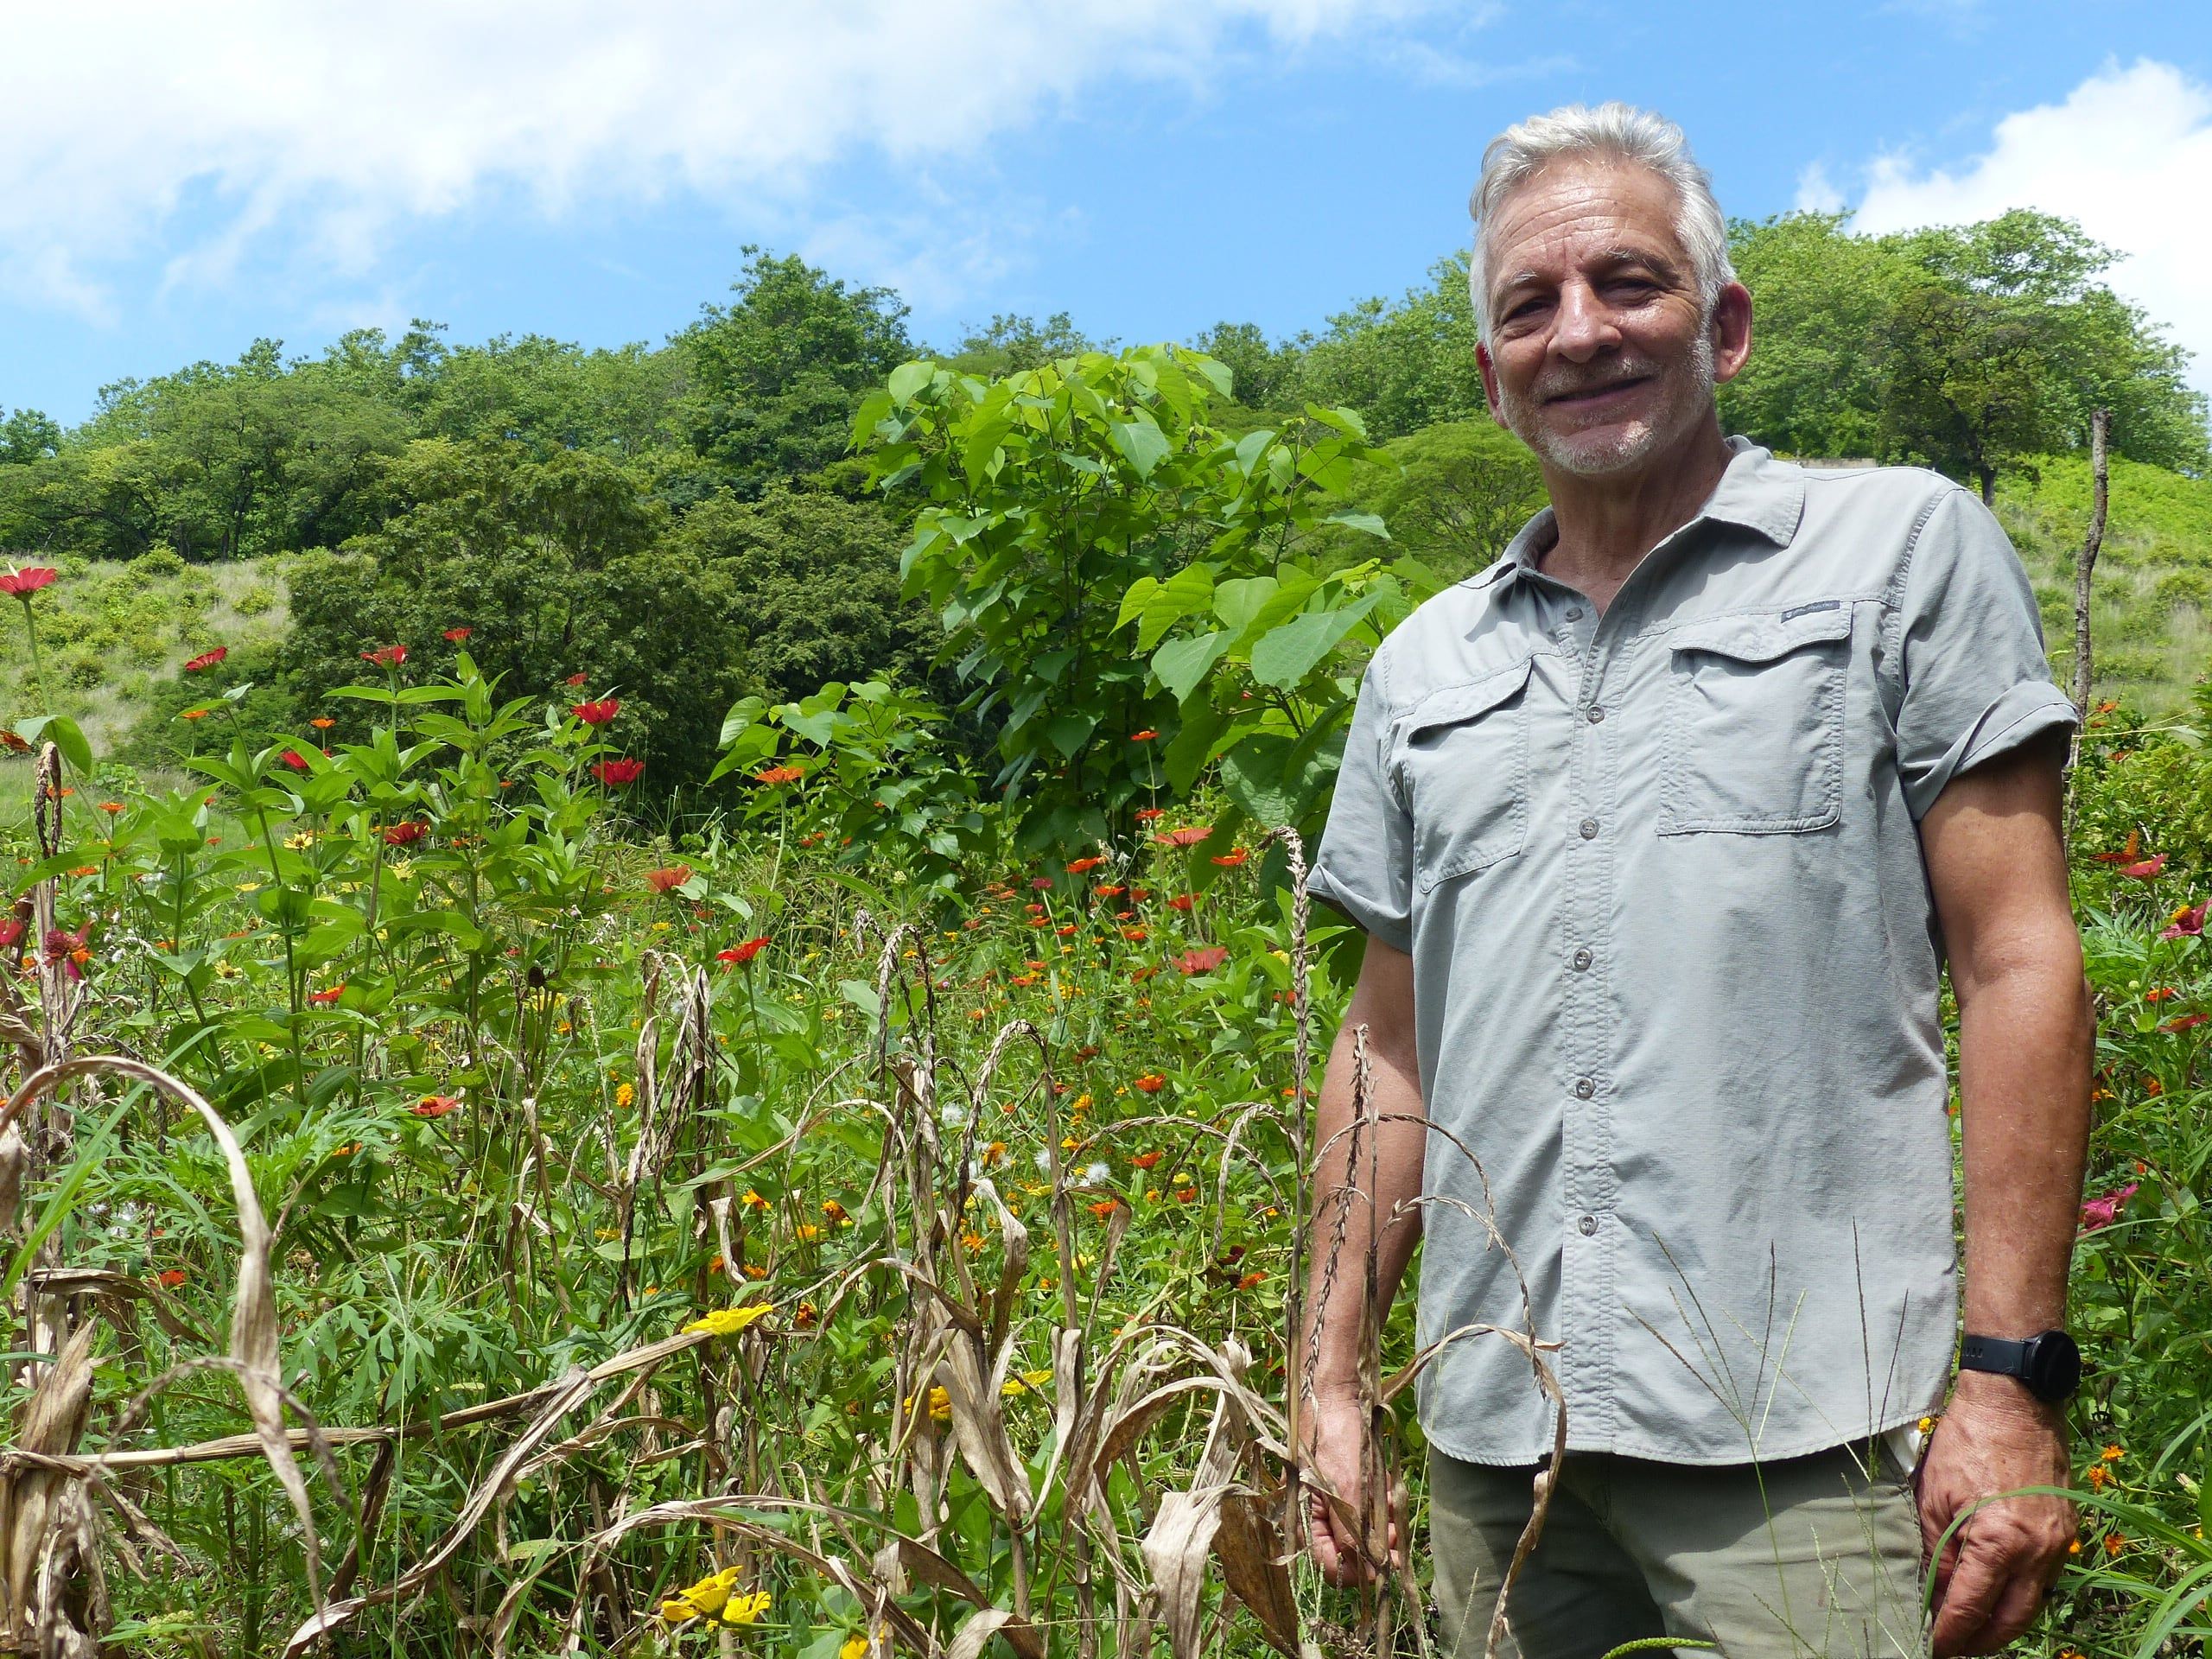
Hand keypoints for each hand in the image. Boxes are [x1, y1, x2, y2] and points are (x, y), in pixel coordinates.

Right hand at [1300, 1392, 1406, 1586]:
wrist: (1342, 1394)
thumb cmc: (1336, 1437)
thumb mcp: (1344, 1488)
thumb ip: (1352, 1533)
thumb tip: (1366, 1574)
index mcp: (1306, 1519)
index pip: (1329, 1565)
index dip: (1358, 1570)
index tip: (1386, 1563)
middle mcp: (1319, 1515)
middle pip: (1351, 1551)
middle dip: (1375, 1543)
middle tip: (1395, 1533)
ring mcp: (1336, 1501)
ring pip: (1365, 1532)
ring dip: (1382, 1522)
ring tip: (1390, 1502)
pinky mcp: (1352, 1488)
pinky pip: (1371, 1510)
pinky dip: (1382, 1504)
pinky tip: (1387, 1489)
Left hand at [1918, 1374, 2077, 1656]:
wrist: (2015, 1401)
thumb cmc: (1966, 1442)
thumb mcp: (1934, 1497)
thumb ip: (1937, 1552)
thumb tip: (1933, 1594)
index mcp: (2001, 1542)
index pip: (1973, 1606)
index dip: (1951, 1633)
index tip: (1932, 1648)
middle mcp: (2039, 1551)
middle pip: (2012, 1618)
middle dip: (1982, 1639)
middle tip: (1953, 1646)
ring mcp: (2059, 1542)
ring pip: (2032, 1602)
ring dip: (2003, 1620)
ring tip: (1971, 1627)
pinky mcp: (2067, 1530)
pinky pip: (2044, 1577)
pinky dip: (2020, 1592)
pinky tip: (1996, 1592)